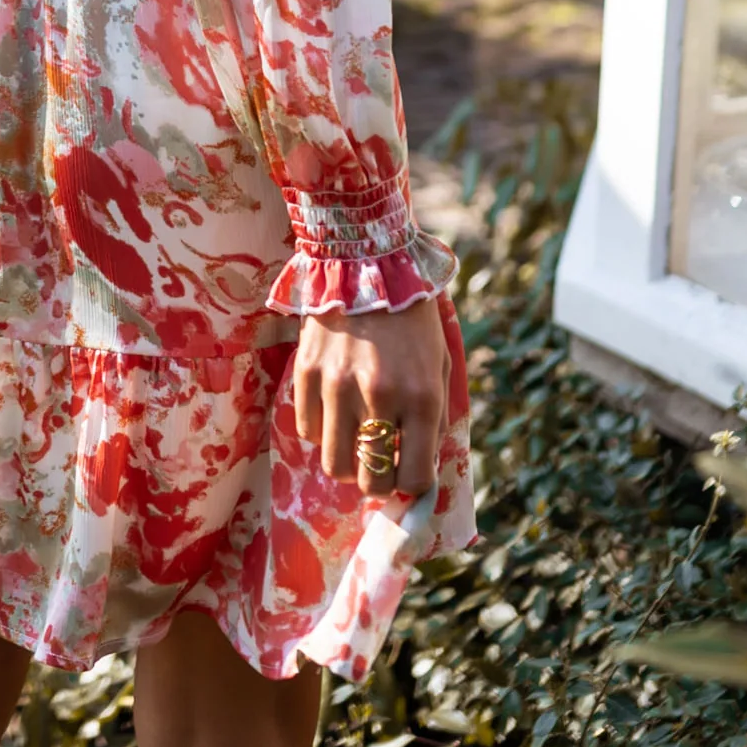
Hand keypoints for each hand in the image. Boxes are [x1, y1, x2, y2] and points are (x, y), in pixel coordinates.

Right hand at [293, 295, 448, 498]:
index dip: (413, 483)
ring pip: (334, 464)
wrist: (367, 263)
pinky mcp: (306, 372)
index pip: (415, 477)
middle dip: (378, 480)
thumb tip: (417, 468)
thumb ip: (433, 419)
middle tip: (381, 460)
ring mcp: (337, 385)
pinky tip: (335, 407)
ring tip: (356, 436)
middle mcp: (378, 396)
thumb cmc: (413, 321)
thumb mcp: (440, 367)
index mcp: (421, 396)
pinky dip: (323, 430)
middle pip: (370, 481)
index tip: (410, 470)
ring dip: (348, 460)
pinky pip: (308, 431)